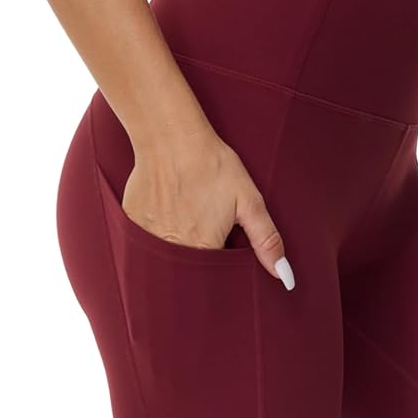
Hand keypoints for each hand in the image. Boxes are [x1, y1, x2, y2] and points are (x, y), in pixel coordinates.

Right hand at [122, 129, 294, 287]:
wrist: (171, 137)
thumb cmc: (212, 165)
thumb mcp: (248, 200)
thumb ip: (266, 240)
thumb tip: (284, 276)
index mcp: (204, 250)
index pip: (213, 281)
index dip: (220, 272)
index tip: (221, 252)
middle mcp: (173, 251)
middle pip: (187, 274)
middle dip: (197, 265)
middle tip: (200, 228)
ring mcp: (148, 239)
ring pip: (165, 261)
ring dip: (175, 251)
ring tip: (183, 220)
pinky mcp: (132, 225)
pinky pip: (144, 243)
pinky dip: (155, 237)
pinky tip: (165, 215)